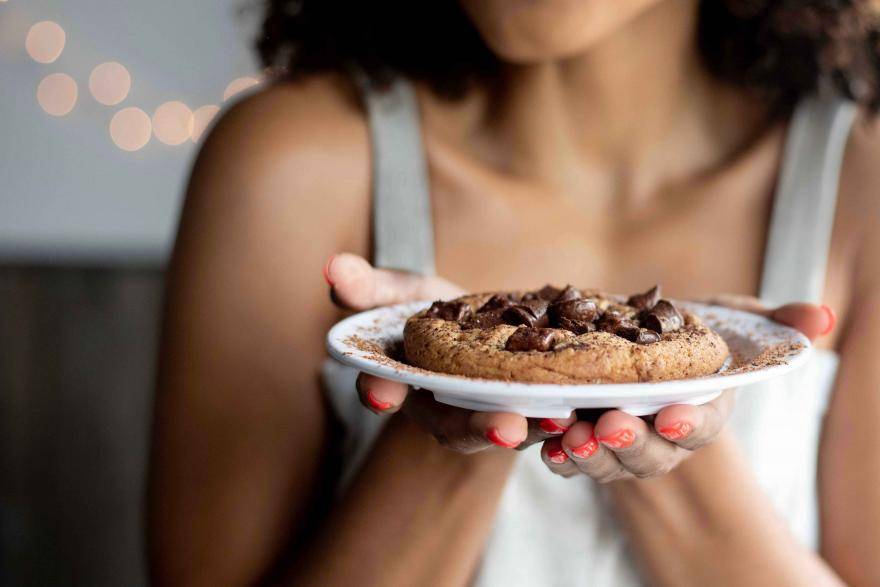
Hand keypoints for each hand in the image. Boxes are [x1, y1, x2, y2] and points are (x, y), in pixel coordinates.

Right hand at [325, 253, 575, 452]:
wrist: (494, 329)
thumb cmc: (441, 312)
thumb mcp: (408, 293)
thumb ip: (373, 287)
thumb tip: (331, 267)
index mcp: (407, 383)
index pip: (387, 390)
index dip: (382, 391)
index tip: (381, 392)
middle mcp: (447, 410)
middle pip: (455, 427)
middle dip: (478, 427)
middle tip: (505, 426)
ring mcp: (492, 415)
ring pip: (508, 430)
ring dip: (532, 429)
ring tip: (556, 420)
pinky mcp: (533, 412)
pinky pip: (547, 419)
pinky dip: (566, 416)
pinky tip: (588, 409)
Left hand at [539, 295, 836, 481]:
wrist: (633, 342)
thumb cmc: (689, 331)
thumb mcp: (730, 319)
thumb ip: (771, 320)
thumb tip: (817, 316)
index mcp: (700, 409)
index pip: (701, 426)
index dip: (689, 424)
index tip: (671, 415)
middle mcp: (661, 437)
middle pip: (650, 453)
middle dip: (631, 442)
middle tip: (610, 424)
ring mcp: (619, 442)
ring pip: (607, 461)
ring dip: (589, 452)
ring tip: (571, 434)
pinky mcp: (581, 439)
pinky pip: (569, 458)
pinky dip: (557, 454)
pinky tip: (545, 443)